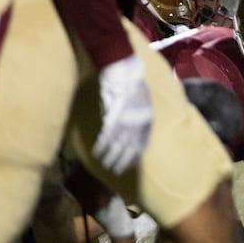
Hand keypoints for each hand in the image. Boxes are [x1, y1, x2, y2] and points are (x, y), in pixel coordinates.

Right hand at [94, 54, 153, 174]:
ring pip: (117, 144)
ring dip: (111, 156)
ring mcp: (124, 121)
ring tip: (106, 166)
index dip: (136, 154)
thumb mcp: (145, 101)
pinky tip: (96, 153)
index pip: (142, 142)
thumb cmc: (134, 83)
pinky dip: (101, 145)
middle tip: (117, 171)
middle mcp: (137, 123)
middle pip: (130, 147)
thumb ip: (142, 114)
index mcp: (147, 119)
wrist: (124, 71)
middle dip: (123, 160)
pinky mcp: (111, 117)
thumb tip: (138, 123)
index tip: (132, 164)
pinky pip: (106, 135)